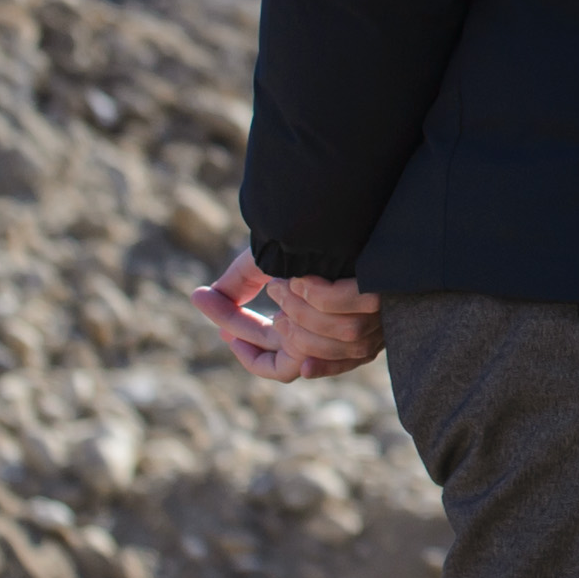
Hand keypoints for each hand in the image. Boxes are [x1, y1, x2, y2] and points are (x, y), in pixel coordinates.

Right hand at [191, 250, 383, 381]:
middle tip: (268, 289)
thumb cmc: (307, 234)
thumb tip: (204, 298)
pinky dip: (322, 301)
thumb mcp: (266, 259)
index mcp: (309, 333)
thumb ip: (238, 281)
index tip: (228, 336)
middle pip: (290, 356)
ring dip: (296, 310)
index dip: (250, 357)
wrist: (350, 209)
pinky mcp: (375, 309)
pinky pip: (346, 323)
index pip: (275, 368)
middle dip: (267, 324)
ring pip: (314, 342)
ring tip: (289, 280)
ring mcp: (359, 328)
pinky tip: (305, 281)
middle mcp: (334, 339)